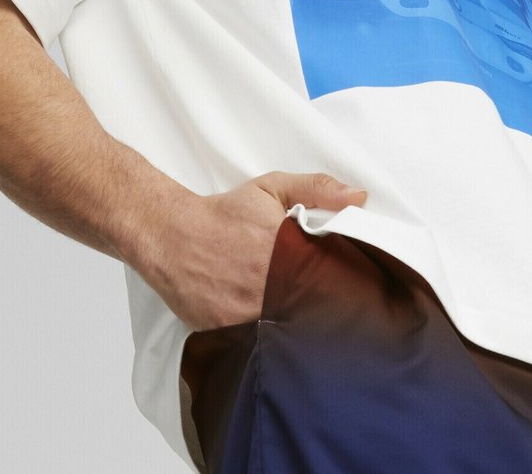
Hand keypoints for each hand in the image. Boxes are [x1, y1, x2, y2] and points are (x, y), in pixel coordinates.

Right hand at [133, 171, 366, 330]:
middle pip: (313, 306)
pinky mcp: (227, 331)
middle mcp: (270, 281)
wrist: (171, 235)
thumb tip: (359, 198)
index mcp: (288, 248)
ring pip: (287, 329)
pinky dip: (267, 340)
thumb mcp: (272, 188)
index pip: (333, 275)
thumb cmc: (224, 213)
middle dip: (323, 308)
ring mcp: (248, 310)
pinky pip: (257, 343)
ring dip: (297, 327)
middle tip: (333, 311)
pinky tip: (274, 335)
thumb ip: (318, 189)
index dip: (346, 285)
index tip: (357, 290)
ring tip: (305, 324)